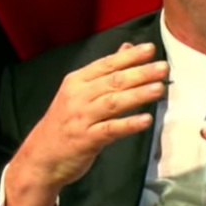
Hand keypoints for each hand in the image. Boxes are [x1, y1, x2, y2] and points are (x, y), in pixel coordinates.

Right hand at [5, 42, 167, 205]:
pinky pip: (110, 129)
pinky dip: (129, 124)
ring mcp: (81, 118)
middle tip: (164, 68)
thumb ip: (104, 72)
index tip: (151, 49)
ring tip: (159, 89)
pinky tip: (146, 120)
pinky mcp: (86, 139)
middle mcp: (78, 96)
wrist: (41, 157)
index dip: (129, 56)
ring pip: (113, 102)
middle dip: (140, 73)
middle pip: (113, 81)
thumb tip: (127, 48)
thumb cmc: (65, 123)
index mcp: (76, 81)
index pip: (106, 64)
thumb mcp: (79, 93)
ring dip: (138, 95)